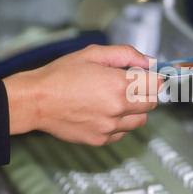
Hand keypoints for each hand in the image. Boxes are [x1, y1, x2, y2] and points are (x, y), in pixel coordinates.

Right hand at [3, 44, 162, 145]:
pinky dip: (121, 123)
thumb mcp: (94, 54)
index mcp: (119, 85)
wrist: (36, 101)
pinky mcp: (101, 139)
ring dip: (135, 110)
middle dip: (146, 93)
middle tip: (132, 85)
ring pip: (140, 120)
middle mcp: (118, 108)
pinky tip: (105, 112)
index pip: (157, 85)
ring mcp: (110, 127)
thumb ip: (126, 54)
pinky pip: (123, 132)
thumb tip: (148, 61)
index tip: (153, 77)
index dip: (156, 78)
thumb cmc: (60, 76)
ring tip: (116, 99)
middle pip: (152, 104)